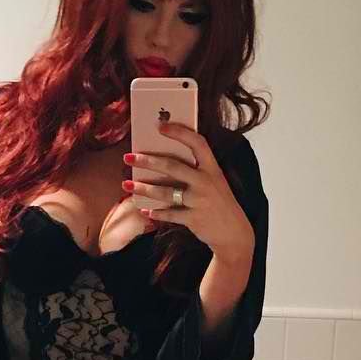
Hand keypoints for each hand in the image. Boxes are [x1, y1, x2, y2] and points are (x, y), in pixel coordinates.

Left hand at [122, 122, 253, 266]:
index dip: (179, 132)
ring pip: (166, 192)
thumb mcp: (216, 182)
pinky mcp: (194, 219)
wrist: (234, 233)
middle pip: (172, 166)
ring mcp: (199, 201)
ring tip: (126, 184)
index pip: (197, 143)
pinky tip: (144, 210)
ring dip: (143, 188)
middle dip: (147, 161)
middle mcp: (206, 182)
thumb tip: (165, 161)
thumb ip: (197, 171)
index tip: (160, 126)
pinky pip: (169, 214)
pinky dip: (156, 213)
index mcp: (212, 168)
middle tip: (129, 157)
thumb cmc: (220, 204)